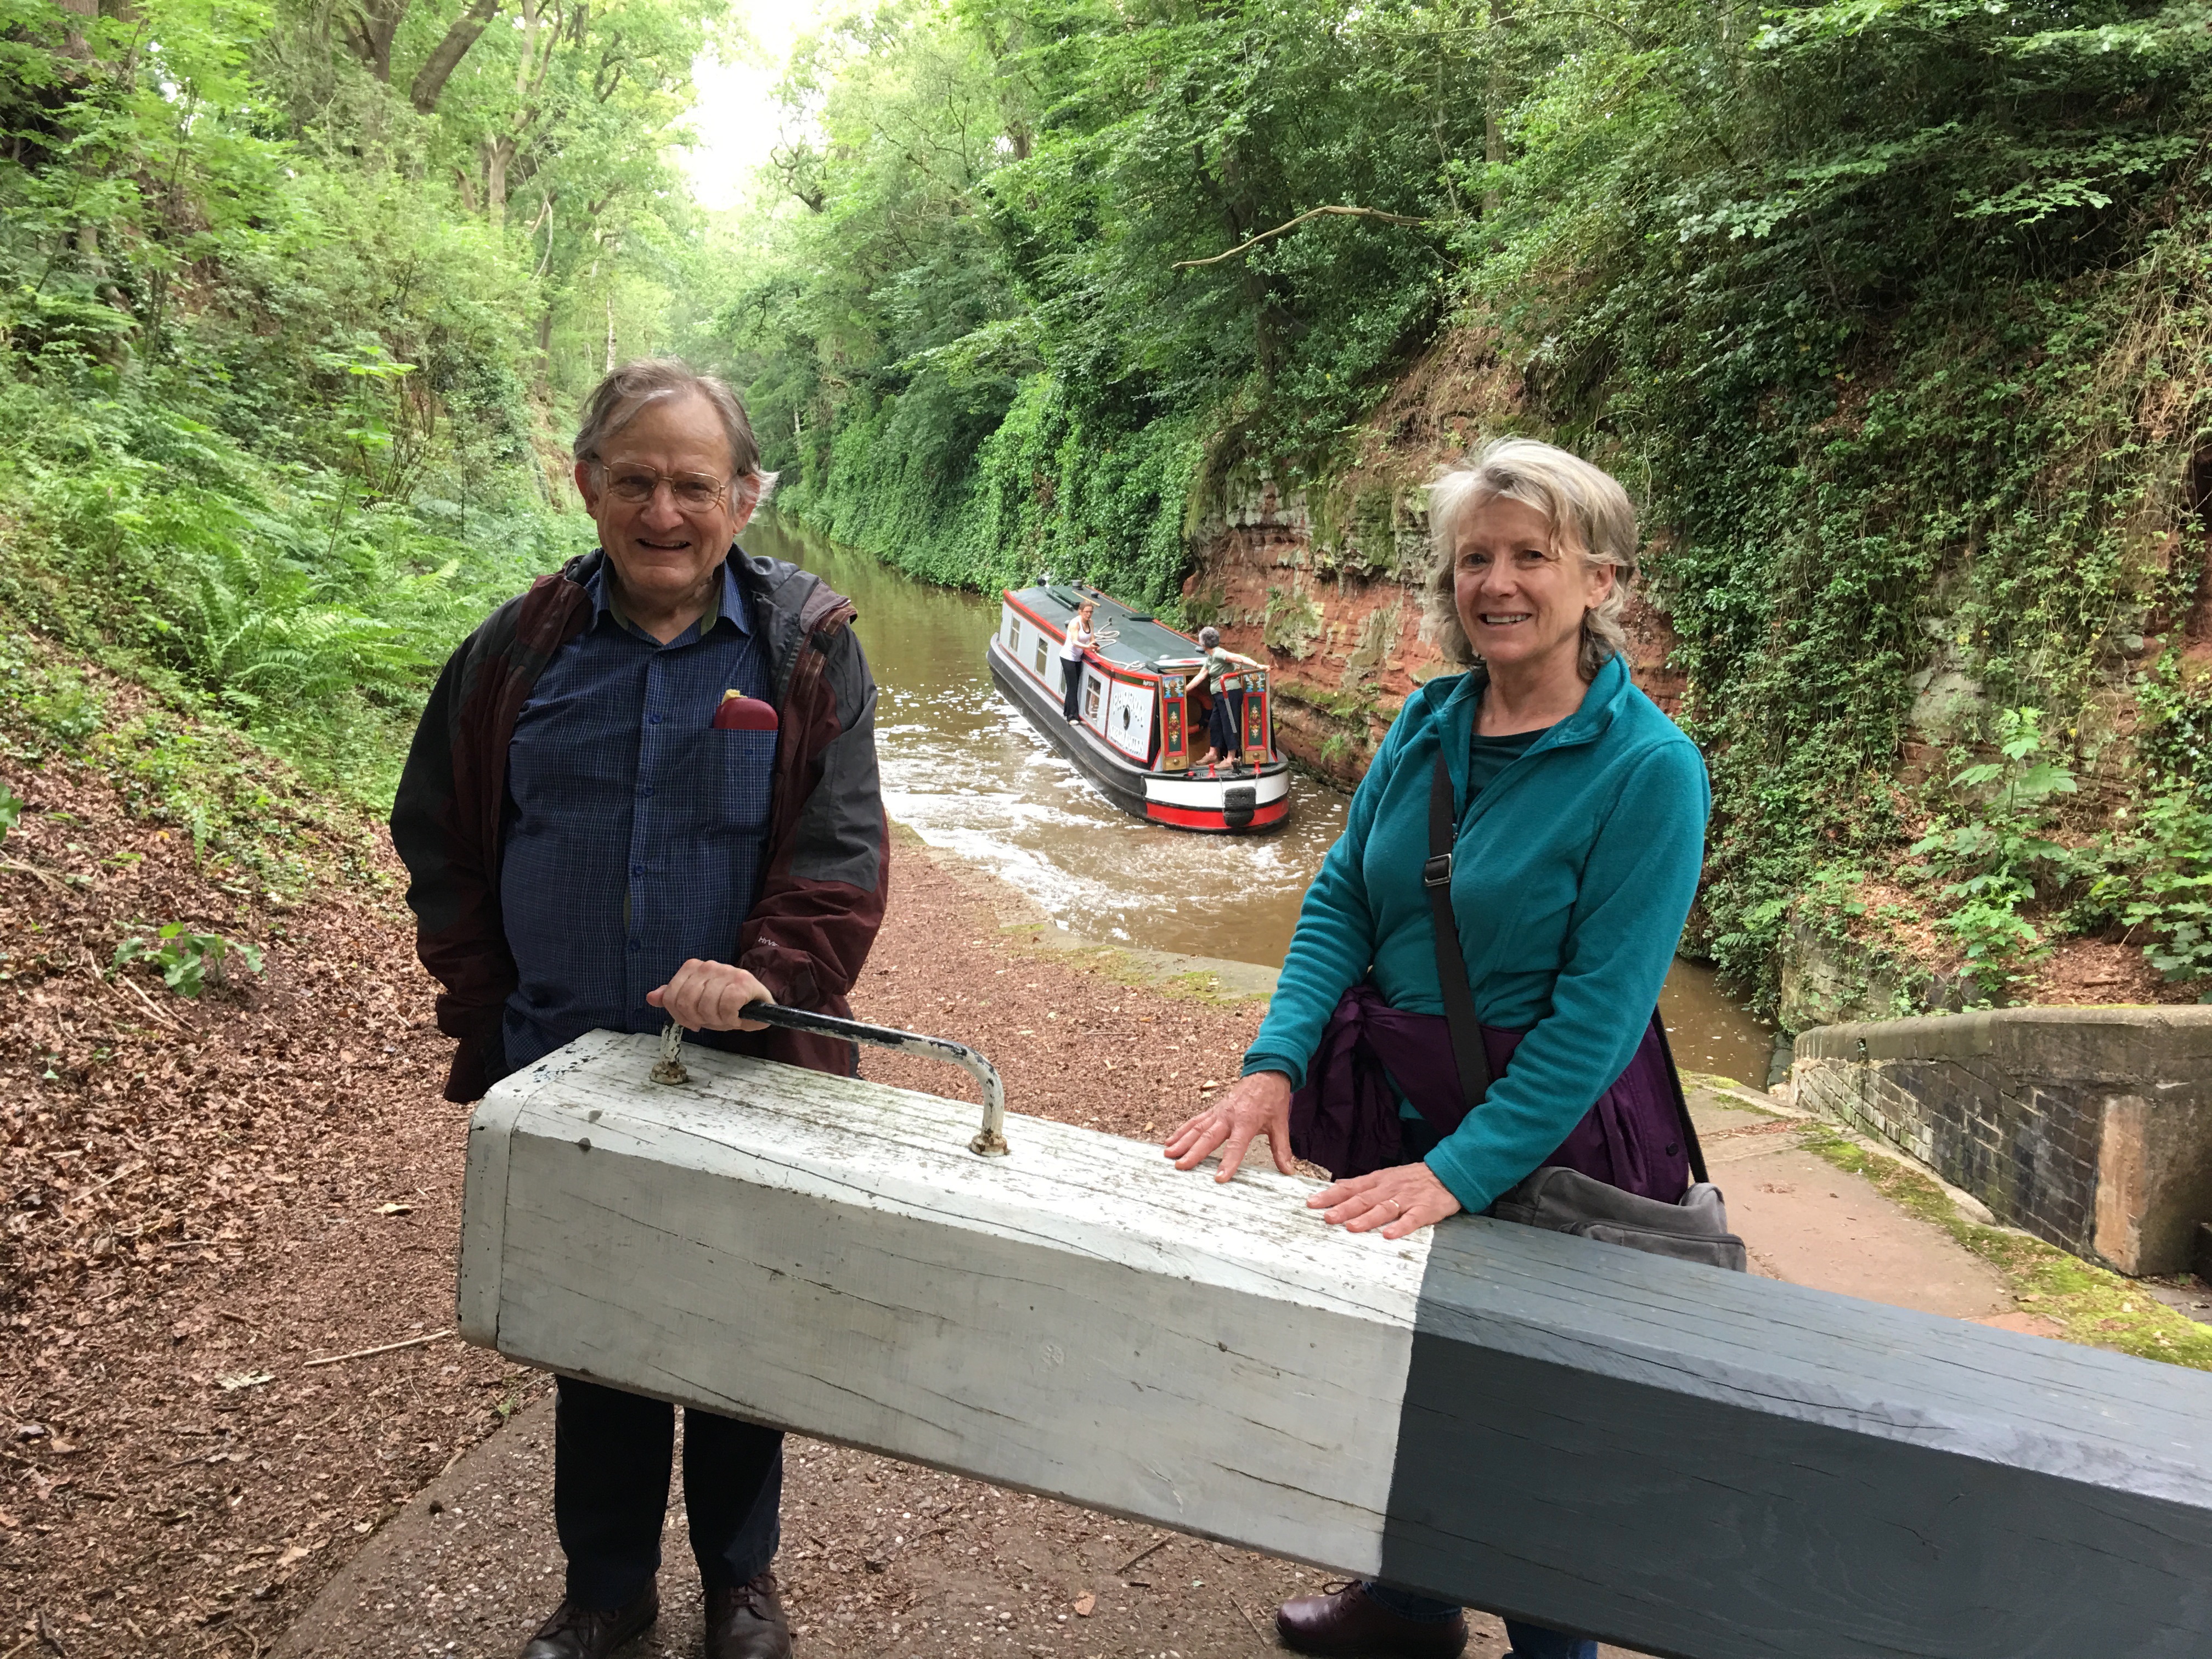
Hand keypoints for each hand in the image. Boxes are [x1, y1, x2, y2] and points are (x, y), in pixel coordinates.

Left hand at [647, 960, 773, 1031]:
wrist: (759, 1006)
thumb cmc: (727, 1005)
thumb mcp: (696, 1004)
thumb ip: (674, 999)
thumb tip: (651, 997)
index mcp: (693, 967)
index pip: (671, 997)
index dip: (681, 1016)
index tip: (694, 1021)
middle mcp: (708, 966)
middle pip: (686, 1002)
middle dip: (699, 1019)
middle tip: (713, 1020)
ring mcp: (726, 971)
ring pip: (706, 1005)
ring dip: (717, 1020)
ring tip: (726, 1018)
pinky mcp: (743, 981)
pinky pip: (726, 1005)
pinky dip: (730, 1017)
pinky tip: (736, 1017)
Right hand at [1162, 1071, 1295, 1182]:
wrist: (1266, 1074)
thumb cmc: (1272, 1099)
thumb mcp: (1280, 1124)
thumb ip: (1282, 1149)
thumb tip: (1288, 1171)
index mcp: (1246, 1121)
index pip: (1236, 1145)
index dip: (1228, 1162)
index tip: (1219, 1178)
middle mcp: (1228, 1116)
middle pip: (1208, 1137)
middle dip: (1194, 1153)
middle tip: (1180, 1166)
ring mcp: (1218, 1112)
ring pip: (1197, 1128)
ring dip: (1182, 1141)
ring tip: (1168, 1154)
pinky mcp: (1213, 1110)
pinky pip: (1195, 1121)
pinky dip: (1182, 1131)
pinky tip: (1170, 1141)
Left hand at [1309, 1160, 1460, 1240]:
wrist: (1448, 1174)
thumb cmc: (1413, 1178)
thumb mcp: (1385, 1176)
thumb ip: (1362, 1184)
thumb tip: (1337, 1186)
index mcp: (1378, 1181)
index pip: (1350, 1188)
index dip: (1331, 1195)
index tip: (1312, 1203)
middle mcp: (1389, 1189)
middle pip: (1364, 1199)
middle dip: (1344, 1208)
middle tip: (1327, 1217)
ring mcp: (1407, 1199)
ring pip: (1384, 1209)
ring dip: (1367, 1218)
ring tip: (1351, 1227)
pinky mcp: (1425, 1210)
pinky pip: (1412, 1219)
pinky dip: (1401, 1227)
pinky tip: (1389, 1235)